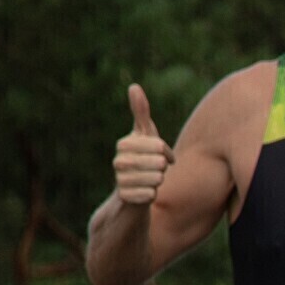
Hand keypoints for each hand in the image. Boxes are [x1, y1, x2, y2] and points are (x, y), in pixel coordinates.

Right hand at [113, 85, 170, 206]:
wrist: (132, 192)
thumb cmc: (143, 159)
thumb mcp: (144, 135)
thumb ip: (140, 113)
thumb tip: (133, 86)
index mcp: (124, 144)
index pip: (158, 145)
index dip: (165, 152)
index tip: (162, 156)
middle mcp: (118, 161)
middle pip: (158, 162)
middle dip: (162, 168)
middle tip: (155, 170)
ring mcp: (120, 180)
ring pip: (156, 178)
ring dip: (158, 181)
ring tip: (150, 181)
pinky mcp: (124, 198)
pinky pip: (149, 195)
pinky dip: (152, 195)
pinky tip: (145, 194)